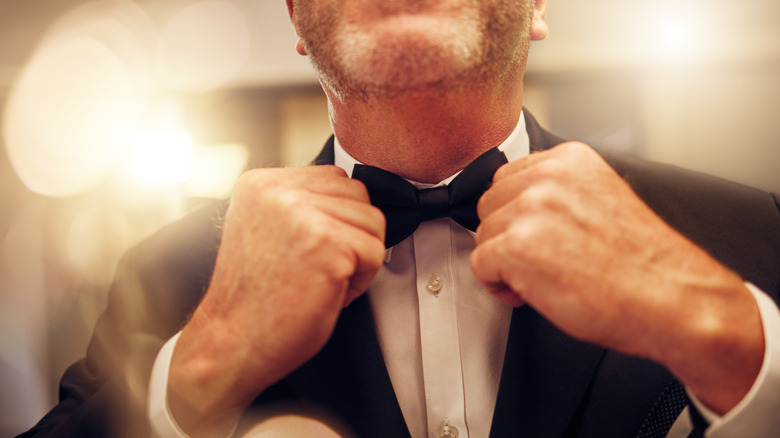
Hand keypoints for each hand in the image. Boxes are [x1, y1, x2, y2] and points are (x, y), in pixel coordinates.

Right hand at [167, 166, 384, 435]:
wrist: (231, 344)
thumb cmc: (255, 299)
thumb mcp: (266, 229)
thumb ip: (299, 204)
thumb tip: (350, 198)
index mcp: (261, 183)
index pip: (335, 179)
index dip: (336, 220)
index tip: (310, 251)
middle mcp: (279, 190)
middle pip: (359, 195)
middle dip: (351, 236)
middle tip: (317, 270)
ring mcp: (303, 213)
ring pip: (373, 222)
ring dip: (358, 259)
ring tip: (320, 281)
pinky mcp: (327, 242)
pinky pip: (376, 252)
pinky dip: (362, 281)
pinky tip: (328, 293)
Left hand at [470, 142, 763, 413]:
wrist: (672, 300)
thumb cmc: (643, 263)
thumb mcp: (601, 199)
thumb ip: (559, 192)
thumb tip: (519, 203)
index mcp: (570, 159)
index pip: (507, 178)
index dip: (517, 215)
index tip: (538, 235)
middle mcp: (548, 176)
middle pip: (490, 204)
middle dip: (508, 236)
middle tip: (542, 260)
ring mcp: (531, 209)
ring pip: (483, 235)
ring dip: (505, 262)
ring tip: (544, 276)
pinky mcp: (517, 246)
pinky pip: (480, 266)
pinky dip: (498, 286)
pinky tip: (533, 292)